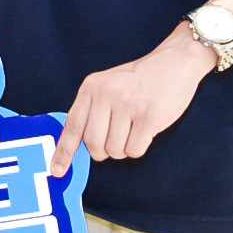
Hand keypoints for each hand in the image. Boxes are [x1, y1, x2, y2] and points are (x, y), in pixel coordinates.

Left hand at [52, 25, 210, 174]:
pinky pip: (134, 150)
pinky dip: (139, 147)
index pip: (73, 126)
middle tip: (117, 136)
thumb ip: (92, 110)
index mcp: (91, 87)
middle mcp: (106, 95)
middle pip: (94, 144)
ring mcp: (127, 105)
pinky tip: (145, 130)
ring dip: (124, 148)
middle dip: (104, 150)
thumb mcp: (108, 85)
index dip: (64, 152)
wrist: (175, 61)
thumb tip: (79, 145)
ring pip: (114, 150)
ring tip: (134, 128)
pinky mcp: (148, 117)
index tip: (57, 170)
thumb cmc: (141, 78)